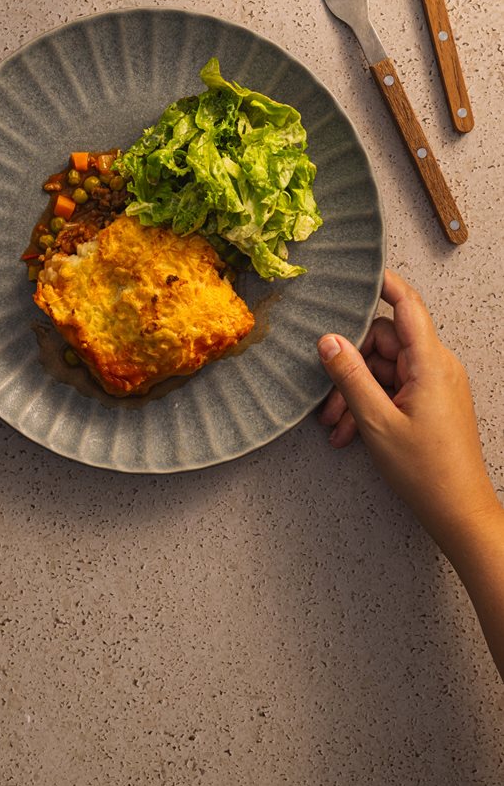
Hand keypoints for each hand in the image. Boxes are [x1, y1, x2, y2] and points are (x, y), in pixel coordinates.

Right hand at [316, 268, 497, 550]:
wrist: (458, 511)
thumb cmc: (426, 471)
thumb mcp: (377, 421)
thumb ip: (350, 376)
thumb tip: (328, 340)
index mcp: (430, 362)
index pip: (407, 305)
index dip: (383, 284)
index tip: (358, 274)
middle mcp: (436, 366)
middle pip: (384, 341)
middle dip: (351, 365)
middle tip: (327, 396)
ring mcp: (434, 384)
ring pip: (384, 369)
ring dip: (356, 391)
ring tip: (336, 424)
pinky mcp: (430, 401)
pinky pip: (393, 388)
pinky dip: (370, 404)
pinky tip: (350, 431)